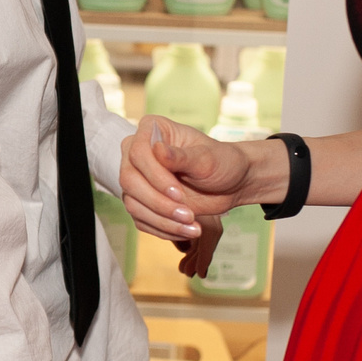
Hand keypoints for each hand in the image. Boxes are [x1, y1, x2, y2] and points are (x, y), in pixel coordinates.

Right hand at [121, 116, 272, 243]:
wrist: (232, 183)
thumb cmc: (222, 162)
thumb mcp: (207, 158)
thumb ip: (182, 156)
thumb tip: (157, 150)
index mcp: (152, 130)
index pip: (137, 153)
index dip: (155, 176)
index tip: (179, 193)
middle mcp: (139, 153)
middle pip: (129, 180)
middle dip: (158, 202)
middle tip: (188, 214)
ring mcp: (139, 178)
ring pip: (132, 203)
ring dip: (162, 220)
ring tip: (192, 226)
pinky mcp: (144, 201)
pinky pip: (141, 219)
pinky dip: (163, 229)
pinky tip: (186, 231)